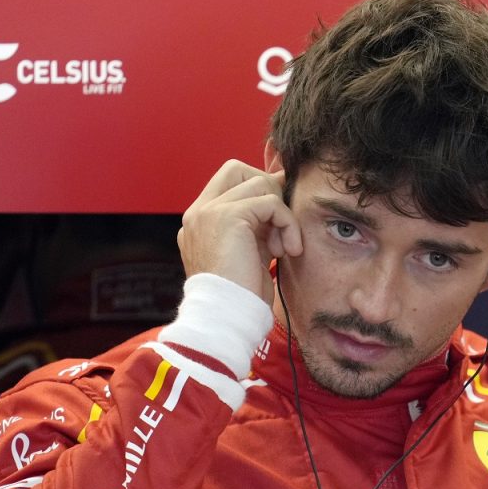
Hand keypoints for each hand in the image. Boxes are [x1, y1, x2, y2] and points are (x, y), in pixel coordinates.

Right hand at [177, 161, 302, 303]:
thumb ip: (259, 228)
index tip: (279, 223)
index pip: (230, 182)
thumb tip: (283, 201)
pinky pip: (271, 202)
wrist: (227, 319)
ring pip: (259, 182)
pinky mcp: (227, 216)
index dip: (261, 193)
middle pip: (239, 169)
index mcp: (201, 221)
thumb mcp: (251, 254)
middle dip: (270, 192)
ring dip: (283, 214)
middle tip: (282, 228)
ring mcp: (209, 212)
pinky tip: (288, 251)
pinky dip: (288, 224)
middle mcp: (199, 212)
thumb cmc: (242, 298)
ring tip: (283, 248)